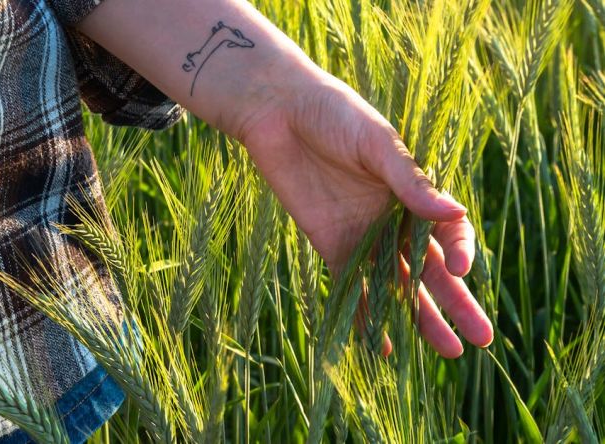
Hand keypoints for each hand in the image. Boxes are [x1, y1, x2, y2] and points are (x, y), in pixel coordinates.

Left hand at [237, 66, 493, 357]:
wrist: (278, 112)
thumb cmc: (334, 115)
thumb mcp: (376, 143)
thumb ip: (409, 182)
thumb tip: (456, 214)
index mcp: (412, 192)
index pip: (448, 232)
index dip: (459, 252)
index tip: (460, 268)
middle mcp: (392, 219)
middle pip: (429, 269)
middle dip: (455, 303)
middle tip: (480, 338)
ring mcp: (362, 236)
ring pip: (396, 285)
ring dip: (419, 318)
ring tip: (446, 351)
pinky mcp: (330, 245)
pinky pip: (353, 287)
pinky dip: (367, 315)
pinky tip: (383, 345)